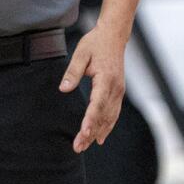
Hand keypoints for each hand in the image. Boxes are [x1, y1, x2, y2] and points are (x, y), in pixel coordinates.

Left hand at [60, 23, 127, 152]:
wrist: (113, 37)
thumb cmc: (95, 44)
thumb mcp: (80, 54)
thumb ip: (72, 72)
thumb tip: (63, 89)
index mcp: (106, 79)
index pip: (98, 104)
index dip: (90, 120)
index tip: (83, 132)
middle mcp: (116, 89)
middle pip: (103, 116)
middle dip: (91, 133)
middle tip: (77, 147)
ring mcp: (119, 92)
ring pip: (110, 118)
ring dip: (98, 133)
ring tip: (84, 146)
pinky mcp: (118, 92)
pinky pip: (113, 114)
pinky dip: (107, 127)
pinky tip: (100, 138)